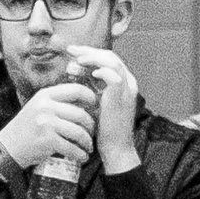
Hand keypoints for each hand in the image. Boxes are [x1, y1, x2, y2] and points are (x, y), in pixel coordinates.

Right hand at [0, 79, 100, 176]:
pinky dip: (80, 154)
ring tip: (88, 147)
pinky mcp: (48, 141)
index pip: (76, 90)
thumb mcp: (38, 106)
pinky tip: (82, 157)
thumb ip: (57, 102)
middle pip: (80, 114)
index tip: (95, 106)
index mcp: (45, 95)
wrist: (8, 147)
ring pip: (79, 132)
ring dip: (87, 142)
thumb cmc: (26, 128)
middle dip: (91, 126)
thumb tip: (84, 102)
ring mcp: (47, 124)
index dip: (90, 97)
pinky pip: (71, 148)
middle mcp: (46, 107)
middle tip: (92, 133)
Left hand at [65, 46, 141, 174]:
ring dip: (92, 58)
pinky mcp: (122, 97)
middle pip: (110, 56)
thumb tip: (72, 69)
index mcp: (123, 82)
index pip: (107, 59)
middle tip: (71, 50)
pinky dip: (100, 71)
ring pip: (112, 61)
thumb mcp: (93, 100)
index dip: (90, 53)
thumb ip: (87, 84)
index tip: (73, 53)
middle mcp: (128, 82)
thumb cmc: (102, 128)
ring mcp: (127, 89)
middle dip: (89, 51)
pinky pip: (113, 76)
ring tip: (77, 60)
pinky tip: (88, 74)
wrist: (115, 148)